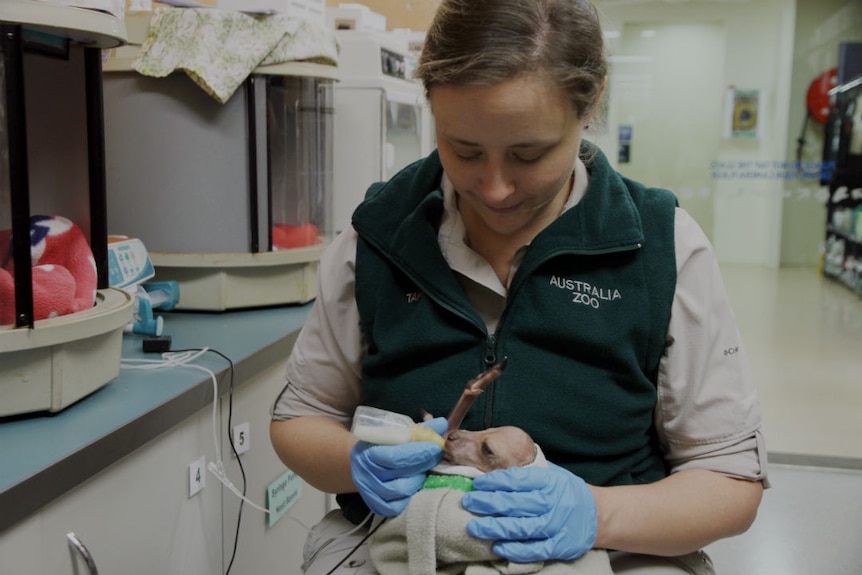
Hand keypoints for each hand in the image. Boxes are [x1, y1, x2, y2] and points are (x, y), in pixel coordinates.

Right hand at [350, 416, 446, 516]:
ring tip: (423, 470)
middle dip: (423, 463)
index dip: (419, 452)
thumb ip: (418, 430)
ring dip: (418, 479)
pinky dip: (408, 497)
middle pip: (401, 473)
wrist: (363, 463)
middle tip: (436, 455)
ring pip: (400, 491)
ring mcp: (369, 491)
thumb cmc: (382, 445)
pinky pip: (395, 507)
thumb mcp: (396, 433)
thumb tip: (441, 423)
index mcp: (367, 452)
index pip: (396, 456)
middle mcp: (365, 473)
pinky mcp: (375, 505)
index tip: (436, 446)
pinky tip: (413, 484)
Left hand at [461, 462, 596, 561]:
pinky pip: (533, 550)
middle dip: (486, 503)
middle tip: (467, 502)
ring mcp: (555, 526)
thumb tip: (494, 469)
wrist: (598, 515)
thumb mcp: (551, 474)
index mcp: (549, 482)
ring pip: (520, 528)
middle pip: (514, 504)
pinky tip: (497, 546)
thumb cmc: (567, 492)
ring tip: (474, 526)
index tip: (477, 484)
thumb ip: (527, 473)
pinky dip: (513, 549)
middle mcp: (552, 503)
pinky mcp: (558, 546)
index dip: (494, 482)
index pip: (516, 480)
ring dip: (494, 528)